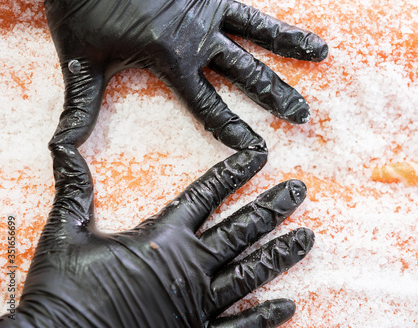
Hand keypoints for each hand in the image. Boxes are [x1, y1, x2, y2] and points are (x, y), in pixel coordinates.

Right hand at [0, 144, 313, 326]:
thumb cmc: (62, 295)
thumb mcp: (65, 237)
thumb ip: (75, 194)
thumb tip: (66, 154)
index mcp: (161, 239)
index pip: (205, 194)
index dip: (232, 172)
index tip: (258, 155)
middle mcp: (188, 268)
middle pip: (240, 230)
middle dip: (272, 207)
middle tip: (298, 191)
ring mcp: (197, 305)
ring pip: (249, 273)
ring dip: (280, 254)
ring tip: (307, 238)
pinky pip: (239, 327)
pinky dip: (263, 317)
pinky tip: (288, 305)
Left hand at [44, 0, 327, 151]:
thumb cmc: (81, 4)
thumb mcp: (82, 57)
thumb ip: (82, 103)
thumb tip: (65, 144)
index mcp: (172, 59)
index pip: (209, 106)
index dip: (233, 130)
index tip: (257, 149)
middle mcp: (197, 37)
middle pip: (246, 73)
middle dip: (276, 96)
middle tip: (302, 115)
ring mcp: (207, 8)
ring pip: (258, 33)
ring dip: (289, 46)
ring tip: (320, 54)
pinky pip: (245, 2)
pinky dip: (269, 13)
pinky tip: (294, 19)